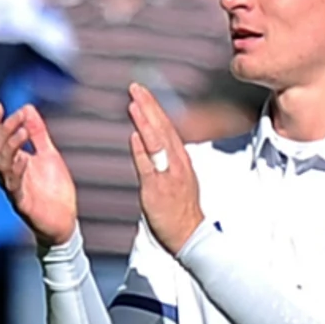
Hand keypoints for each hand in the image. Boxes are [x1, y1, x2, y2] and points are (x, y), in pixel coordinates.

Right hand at [0, 102, 78, 247]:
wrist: (63, 221)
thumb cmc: (53, 190)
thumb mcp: (49, 154)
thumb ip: (38, 133)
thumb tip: (27, 108)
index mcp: (12, 161)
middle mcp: (8, 173)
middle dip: (4, 131)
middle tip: (17, 117)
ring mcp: (13, 189)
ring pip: (1, 166)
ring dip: (10, 148)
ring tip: (22, 133)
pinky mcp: (21, 203)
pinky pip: (14, 187)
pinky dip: (17, 172)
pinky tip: (24, 159)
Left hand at [127, 84, 203, 253]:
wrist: (191, 235)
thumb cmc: (181, 210)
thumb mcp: (176, 177)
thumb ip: (161, 158)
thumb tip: (140, 138)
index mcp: (180, 159)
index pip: (166, 128)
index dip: (154, 109)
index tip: (143, 93)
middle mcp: (176, 163)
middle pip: (162, 128)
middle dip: (149, 106)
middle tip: (136, 87)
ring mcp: (168, 175)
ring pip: (157, 142)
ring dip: (146, 121)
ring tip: (134, 103)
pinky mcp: (157, 190)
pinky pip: (149, 167)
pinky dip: (142, 150)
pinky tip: (134, 136)